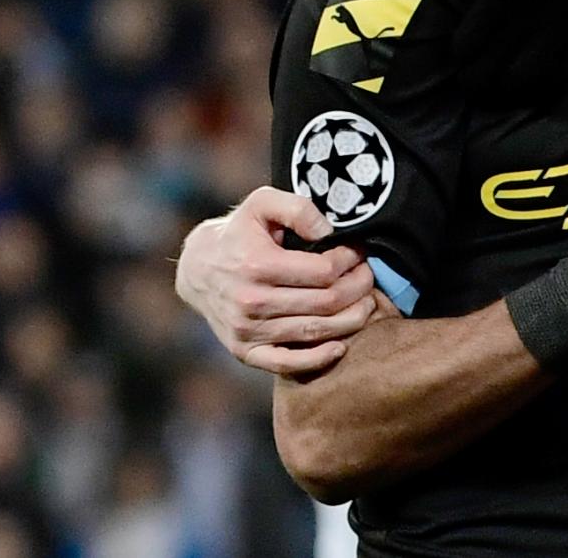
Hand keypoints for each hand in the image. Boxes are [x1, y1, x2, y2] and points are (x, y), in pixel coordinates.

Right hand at [175, 187, 378, 374]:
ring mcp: (247, 331)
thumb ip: (298, 209)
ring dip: (351, 320)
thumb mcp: (262, 203)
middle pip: (325, 303)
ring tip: (367, 304)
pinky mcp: (244, 351)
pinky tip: (341, 347)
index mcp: (258, 265)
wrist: (197, 268)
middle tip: (369, 277)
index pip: (324, 272)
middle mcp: (251, 302)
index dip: (351, 261)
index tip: (359, 252)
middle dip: (358, 289)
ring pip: (314, 332)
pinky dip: (317, 359)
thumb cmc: (239, 232)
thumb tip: (328, 233)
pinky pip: (285, 363)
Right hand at [455, 0, 567, 102]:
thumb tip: (547, 51)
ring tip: (460, 72)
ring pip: (495, 61)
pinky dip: (462, 45)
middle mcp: (567, 19)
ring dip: (473, 73)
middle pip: (523, 77)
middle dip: (496, 89)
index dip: (527, 90)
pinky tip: (455, 47)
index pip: (557, 77)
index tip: (506, 91)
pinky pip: (476, 32)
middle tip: (475, 86)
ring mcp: (538, 4)